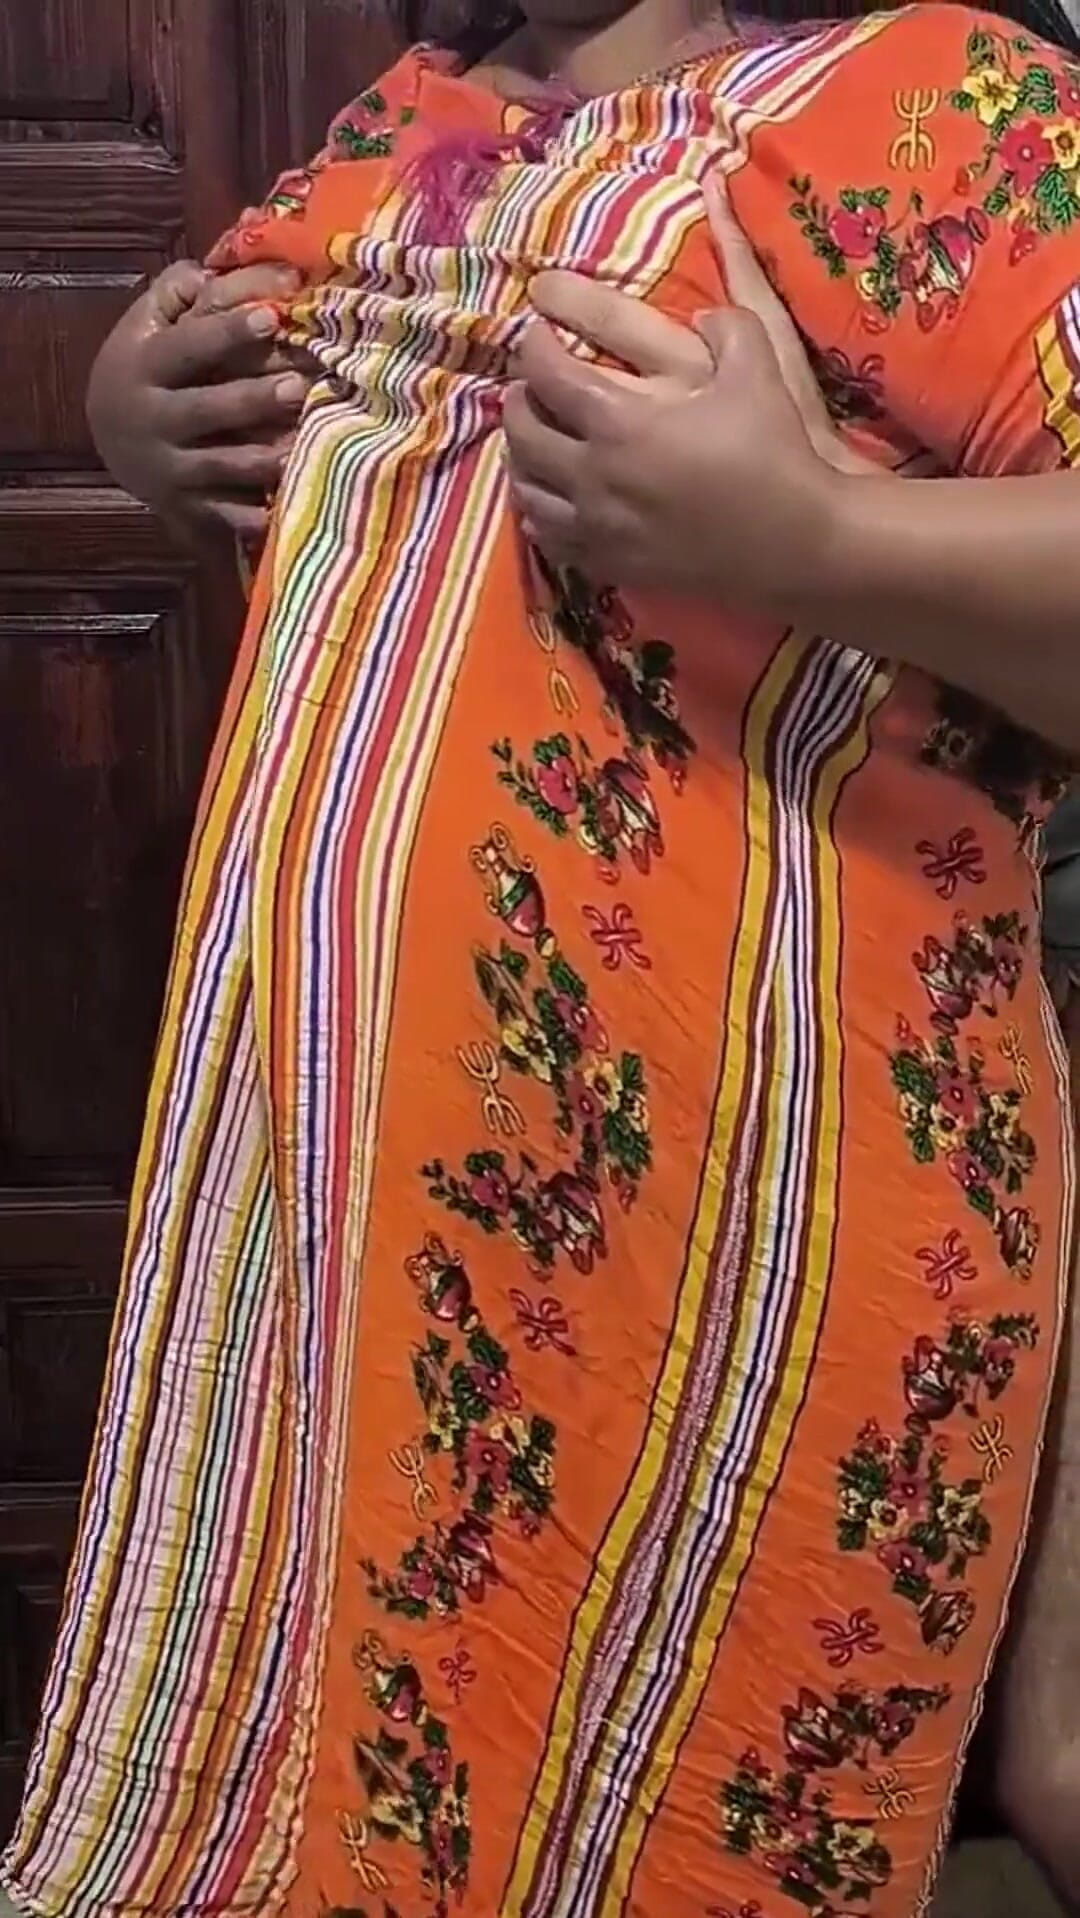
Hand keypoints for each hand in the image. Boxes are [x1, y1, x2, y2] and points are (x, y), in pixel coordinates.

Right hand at [86, 259, 315, 542]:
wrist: (109, 436)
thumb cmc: (148, 363)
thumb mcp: (150, 320)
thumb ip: (184, 288)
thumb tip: (231, 264)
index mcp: (144, 365)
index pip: (187, 347)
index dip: (227, 332)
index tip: (271, 317)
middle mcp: (153, 419)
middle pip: (206, 410)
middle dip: (252, 399)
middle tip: (300, 385)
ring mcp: (171, 468)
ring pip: (220, 465)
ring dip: (263, 459)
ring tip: (304, 444)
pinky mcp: (188, 506)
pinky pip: (224, 515)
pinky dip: (253, 517)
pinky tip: (285, 510)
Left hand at [504, 177, 872, 609]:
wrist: (793, 543)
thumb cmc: (773, 453)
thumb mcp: (757, 367)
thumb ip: (726, 323)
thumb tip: (703, 312)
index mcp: (618, 420)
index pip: (546, 373)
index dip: (534, 345)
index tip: (538, 330)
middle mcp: (592, 475)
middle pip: (523, 432)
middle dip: (517, 399)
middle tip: (527, 383)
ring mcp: (596, 526)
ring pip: (526, 488)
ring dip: (520, 456)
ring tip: (532, 440)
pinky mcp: (609, 563)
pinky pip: (549, 537)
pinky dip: (538, 511)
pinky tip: (549, 499)